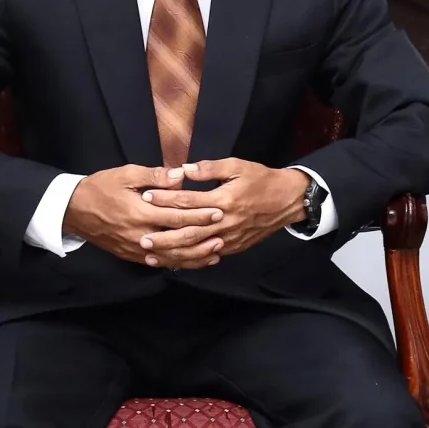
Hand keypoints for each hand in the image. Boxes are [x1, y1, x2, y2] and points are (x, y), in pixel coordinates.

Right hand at [62, 164, 222, 266]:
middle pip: (177, 239)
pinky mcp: (131, 255)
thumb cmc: (101, 188)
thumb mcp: (126, 174)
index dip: (199, 215)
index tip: (218, 211)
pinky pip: (158, 262)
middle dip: (202, 236)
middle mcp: (139, 234)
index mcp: (140, 212)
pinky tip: (191, 261)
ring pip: (170, 256)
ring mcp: (135, 248)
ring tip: (215, 251)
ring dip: (193, 255)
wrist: (74, 210)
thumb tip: (181, 175)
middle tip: (223, 231)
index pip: (176, 216)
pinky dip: (176, 263)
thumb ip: (155, 176)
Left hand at [148, 159, 311, 263]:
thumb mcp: (238, 166)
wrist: (287, 200)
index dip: (165, 199)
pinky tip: (174, 261)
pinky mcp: (233, 247)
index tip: (146, 197)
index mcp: (224, 199)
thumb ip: (210, 168)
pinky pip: (208, 256)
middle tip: (141, 236)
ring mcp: (229, 238)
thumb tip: (184, 169)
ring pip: (196, 248)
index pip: (188, 201)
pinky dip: (189, 260)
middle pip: (188, 231)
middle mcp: (225, 222)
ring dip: (172, 252)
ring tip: (151, 254)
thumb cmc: (261, 180)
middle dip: (163, 235)